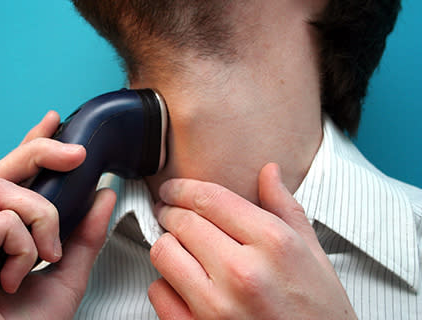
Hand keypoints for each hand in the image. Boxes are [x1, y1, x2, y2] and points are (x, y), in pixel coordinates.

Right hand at [0, 111, 116, 319]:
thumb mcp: (64, 276)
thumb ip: (83, 236)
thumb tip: (103, 195)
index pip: (7, 176)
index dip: (29, 146)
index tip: (53, 122)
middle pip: (1, 171)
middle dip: (41, 152)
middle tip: (78, 153)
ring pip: (3, 190)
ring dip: (41, 219)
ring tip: (44, 256)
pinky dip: (23, 247)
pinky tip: (16, 276)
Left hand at [148, 163, 355, 319]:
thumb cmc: (319, 313)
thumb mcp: (313, 255)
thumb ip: (285, 208)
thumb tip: (269, 171)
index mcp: (274, 244)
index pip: (210, 198)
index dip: (183, 187)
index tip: (173, 189)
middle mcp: (243, 273)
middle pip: (182, 221)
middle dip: (170, 212)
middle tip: (170, 213)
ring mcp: (217, 306)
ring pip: (163, 253)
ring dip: (167, 246)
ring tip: (180, 248)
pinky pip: (158, 292)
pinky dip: (165, 284)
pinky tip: (184, 285)